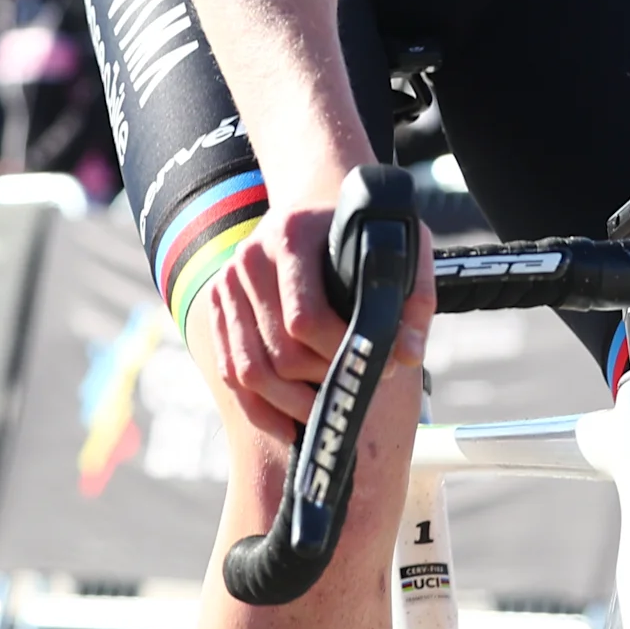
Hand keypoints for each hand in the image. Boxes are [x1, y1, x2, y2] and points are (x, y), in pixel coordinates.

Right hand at [185, 173, 435, 445]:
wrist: (312, 203)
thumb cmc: (361, 231)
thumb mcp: (398, 247)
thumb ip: (412, 298)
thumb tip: (407, 355)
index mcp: (292, 235)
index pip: (305, 318)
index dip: (341, 354)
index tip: (378, 367)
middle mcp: (250, 257)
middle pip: (278, 351)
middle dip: (320, 383)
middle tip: (355, 393)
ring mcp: (227, 282)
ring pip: (248, 369)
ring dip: (289, 405)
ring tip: (326, 414)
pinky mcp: (217, 305)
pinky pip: (228, 370)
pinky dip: (258, 408)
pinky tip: (287, 425)